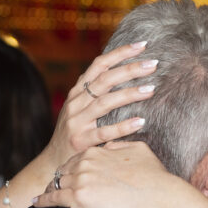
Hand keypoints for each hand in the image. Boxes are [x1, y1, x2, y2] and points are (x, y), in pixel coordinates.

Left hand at [35, 141, 174, 207]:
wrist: (155, 195)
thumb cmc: (152, 175)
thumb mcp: (138, 150)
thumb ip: (120, 145)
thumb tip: (111, 145)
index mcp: (96, 151)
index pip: (76, 159)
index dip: (71, 168)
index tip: (67, 174)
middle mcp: (84, 163)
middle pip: (63, 171)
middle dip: (58, 178)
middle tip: (51, 186)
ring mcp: (80, 180)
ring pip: (56, 184)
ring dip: (49, 190)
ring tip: (42, 197)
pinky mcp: (79, 198)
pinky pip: (54, 198)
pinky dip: (43, 201)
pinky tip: (36, 204)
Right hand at [42, 41, 157, 170]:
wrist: (53, 161)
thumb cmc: (74, 132)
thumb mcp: (80, 108)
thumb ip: (96, 91)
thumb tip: (122, 70)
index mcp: (77, 92)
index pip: (99, 65)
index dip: (120, 53)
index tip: (142, 45)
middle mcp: (76, 103)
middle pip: (105, 80)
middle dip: (130, 69)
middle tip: (153, 64)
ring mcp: (77, 122)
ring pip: (105, 103)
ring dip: (129, 94)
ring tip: (151, 89)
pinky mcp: (81, 141)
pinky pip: (105, 132)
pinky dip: (123, 126)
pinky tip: (141, 122)